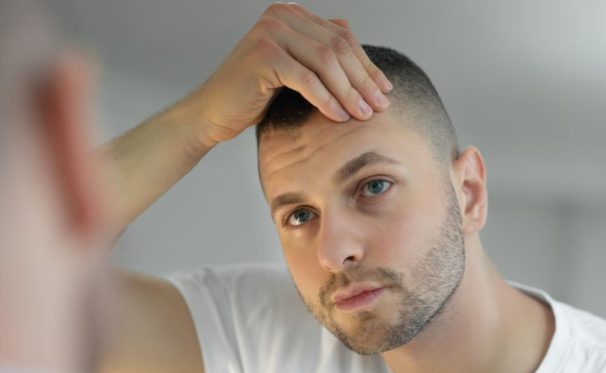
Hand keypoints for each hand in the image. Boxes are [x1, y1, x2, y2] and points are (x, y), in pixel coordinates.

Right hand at [184, 3, 392, 149]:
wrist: (214, 112)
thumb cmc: (255, 95)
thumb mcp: (294, 69)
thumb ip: (318, 51)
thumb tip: (356, 42)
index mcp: (292, 15)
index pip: (342, 38)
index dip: (367, 65)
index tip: (385, 90)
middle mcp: (281, 16)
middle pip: (337, 48)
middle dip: (363, 80)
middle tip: (381, 106)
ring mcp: (270, 32)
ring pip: (326, 62)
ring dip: (349, 92)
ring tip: (364, 115)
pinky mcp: (263, 55)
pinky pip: (306, 79)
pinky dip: (326, 99)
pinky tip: (339, 117)